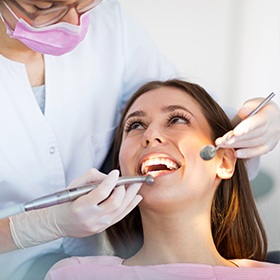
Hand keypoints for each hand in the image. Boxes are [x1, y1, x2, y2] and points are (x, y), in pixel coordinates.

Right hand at [9, 169, 142, 247]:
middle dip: (125, 189)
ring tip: (136, 185)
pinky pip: (121, 216)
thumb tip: (111, 178)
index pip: (101, 192)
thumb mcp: (75, 185)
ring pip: (121, 209)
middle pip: (115, 202)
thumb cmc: (67, 201)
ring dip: (131, 196)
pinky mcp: (104, 228)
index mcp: (81, 206)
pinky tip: (136, 197)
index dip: (111, 181)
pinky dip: (131, 205)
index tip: (116, 172)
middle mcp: (91, 218)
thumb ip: (93, 177)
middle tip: (129, 180)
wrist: (60, 222)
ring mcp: (99, 225)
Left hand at [215, 97, 279, 157]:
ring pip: (251, 144)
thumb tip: (243, 112)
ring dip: (235, 145)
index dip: (245, 128)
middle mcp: (271, 129)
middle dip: (234, 138)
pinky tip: (236, 153)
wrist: (275, 119)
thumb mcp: (257, 102)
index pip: (256, 123)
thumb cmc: (263, 110)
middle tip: (221, 140)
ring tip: (222, 144)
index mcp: (268, 116)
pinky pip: (256, 152)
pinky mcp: (267, 147)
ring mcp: (270, 139)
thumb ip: (249, 107)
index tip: (235, 132)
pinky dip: (246, 154)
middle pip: (251, 135)